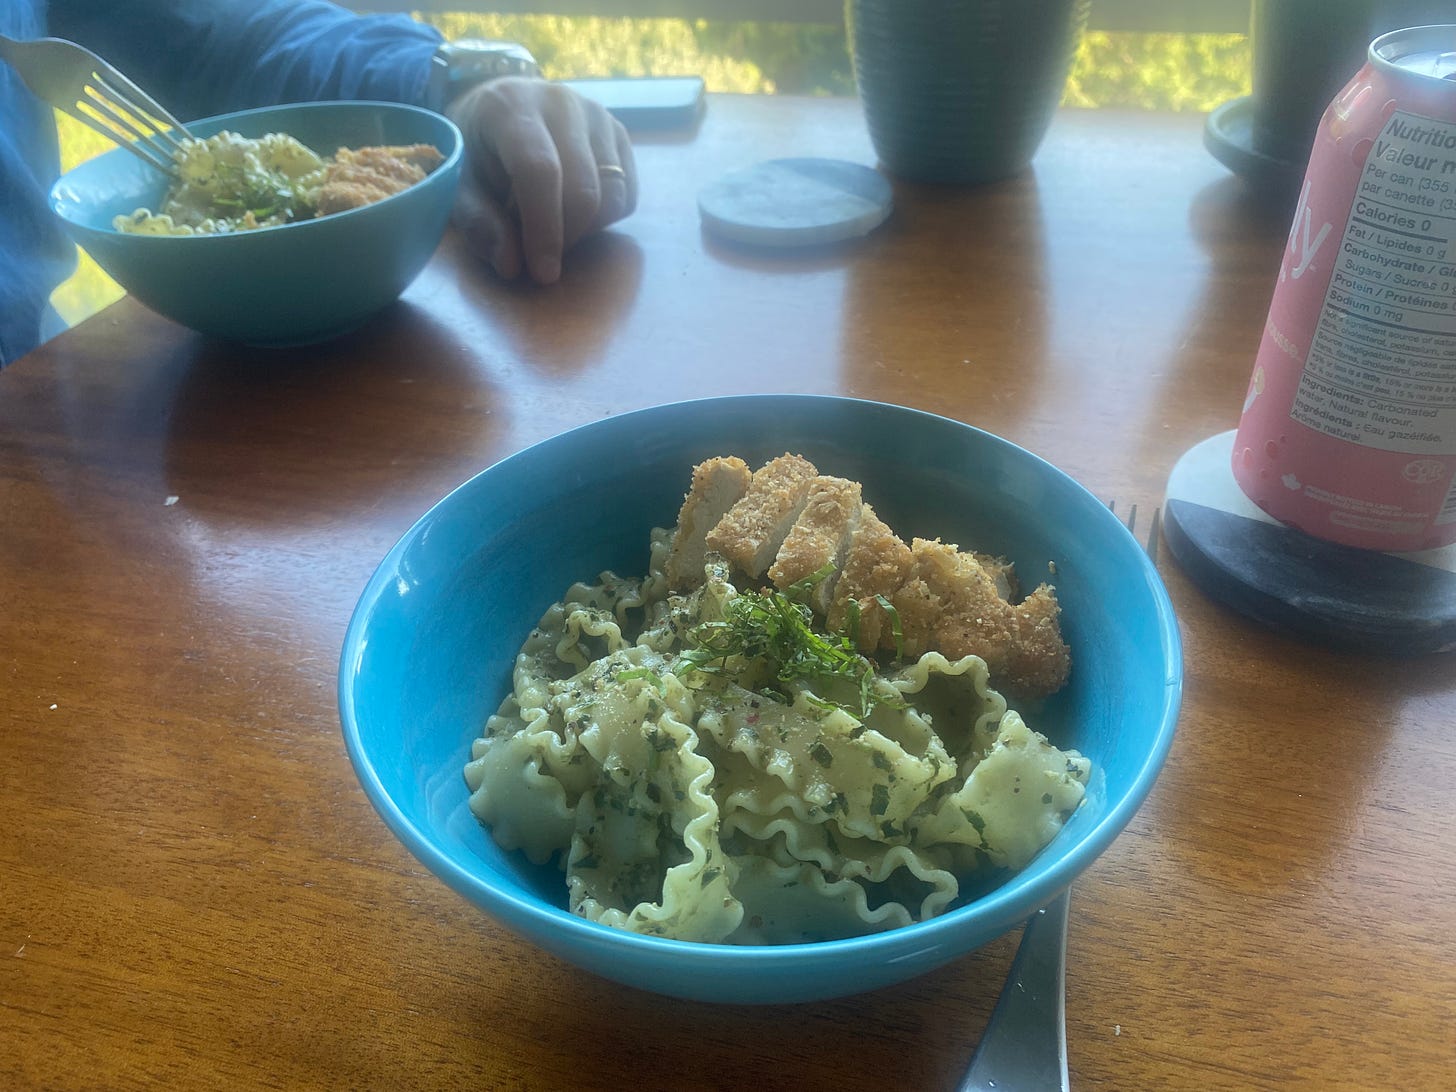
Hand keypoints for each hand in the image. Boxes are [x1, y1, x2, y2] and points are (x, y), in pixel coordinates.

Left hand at [446, 77, 636, 284]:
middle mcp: (560, 102)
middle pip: (584, 188)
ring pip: (614, 195)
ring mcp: (596, 114)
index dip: (544, 229)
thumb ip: (478, 222)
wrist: (498, 106)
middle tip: (540, 255)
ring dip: (587, 230)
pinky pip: (628, 194)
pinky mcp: (618, 133)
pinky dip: (605, 219)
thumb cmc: (475, 149)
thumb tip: (512, 266)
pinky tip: (573, 212)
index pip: (539, 170)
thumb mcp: (459, 184)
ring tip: (554, 226)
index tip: (542, 272)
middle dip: (567, 237)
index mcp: (511, 106)